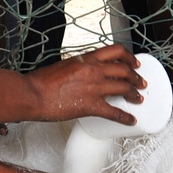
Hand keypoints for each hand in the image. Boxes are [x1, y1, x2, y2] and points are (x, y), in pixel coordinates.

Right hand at [23, 45, 144, 126]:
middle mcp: (94, 70)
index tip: (134, 63)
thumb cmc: (41, 81)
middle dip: (136, 77)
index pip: (115, 52)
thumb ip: (78, 66)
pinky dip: (125, 117)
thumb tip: (84, 72)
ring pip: (124, 88)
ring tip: (139, 99)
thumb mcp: (64, 64)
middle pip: (124, 70)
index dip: (129, 57)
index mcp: (86, 58)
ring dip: (135, 94)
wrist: (32, 94)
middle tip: (140, 83)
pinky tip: (130, 120)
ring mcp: (94, 87)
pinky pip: (114, 112)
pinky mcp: (91, 105)